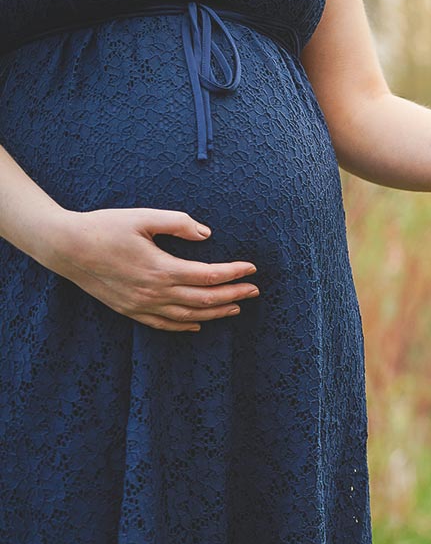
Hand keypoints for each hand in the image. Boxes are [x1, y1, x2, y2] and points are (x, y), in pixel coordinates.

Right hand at [37, 209, 258, 332]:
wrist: (64, 246)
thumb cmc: (104, 227)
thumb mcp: (142, 217)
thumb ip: (178, 222)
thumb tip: (207, 233)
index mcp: (161, 269)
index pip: (209, 276)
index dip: (234, 274)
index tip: (252, 269)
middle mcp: (154, 292)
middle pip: (205, 300)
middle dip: (233, 295)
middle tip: (254, 290)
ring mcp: (141, 305)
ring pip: (188, 317)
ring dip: (215, 313)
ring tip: (236, 307)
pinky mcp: (129, 310)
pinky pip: (163, 324)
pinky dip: (185, 326)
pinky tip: (198, 324)